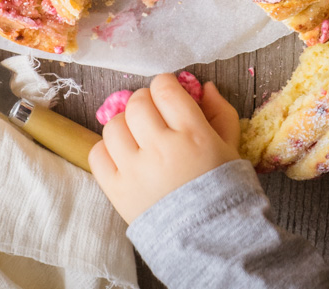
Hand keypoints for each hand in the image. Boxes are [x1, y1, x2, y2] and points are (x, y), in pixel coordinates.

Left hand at [88, 73, 240, 224]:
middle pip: (137, 103)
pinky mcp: (117, 191)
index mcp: (192, 134)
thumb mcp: (231, 148)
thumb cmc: (224, 191)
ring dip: (125, 125)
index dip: (164, 85)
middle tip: (154, 116)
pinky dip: (107, 150)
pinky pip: (98, 155)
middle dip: (145, 102)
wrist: (210, 243)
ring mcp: (135, 170)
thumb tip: (204, 86)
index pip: (164, 88)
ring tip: (138, 137)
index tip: (168, 94)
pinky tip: (124, 156)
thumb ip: (220, 113)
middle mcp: (160, 148)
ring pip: (114, 125)